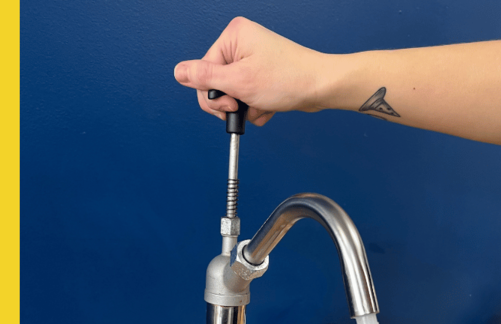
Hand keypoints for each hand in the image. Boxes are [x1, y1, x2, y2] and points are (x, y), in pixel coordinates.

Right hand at [173, 17, 325, 126]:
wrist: (322, 87)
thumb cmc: (288, 79)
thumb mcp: (238, 82)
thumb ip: (204, 79)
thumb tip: (179, 72)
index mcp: (232, 36)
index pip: (203, 72)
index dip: (215, 95)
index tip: (233, 104)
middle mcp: (241, 44)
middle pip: (216, 85)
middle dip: (231, 103)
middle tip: (246, 105)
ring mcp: (252, 59)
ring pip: (233, 95)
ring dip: (247, 108)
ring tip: (264, 105)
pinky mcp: (262, 74)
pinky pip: (248, 97)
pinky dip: (257, 107)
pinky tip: (270, 105)